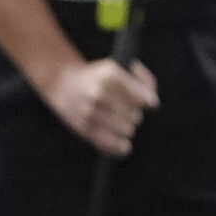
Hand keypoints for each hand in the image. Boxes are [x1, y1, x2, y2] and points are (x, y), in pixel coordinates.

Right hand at [42, 53, 160, 155]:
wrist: (62, 82)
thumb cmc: (97, 76)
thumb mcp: (117, 66)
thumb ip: (142, 79)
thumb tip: (153, 103)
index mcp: (110, 75)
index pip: (141, 97)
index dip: (148, 102)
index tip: (150, 104)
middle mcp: (100, 93)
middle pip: (135, 115)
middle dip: (136, 114)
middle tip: (129, 112)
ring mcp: (90, 112)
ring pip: (126, 130)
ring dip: (128, 129)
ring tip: (123, 123)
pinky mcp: (84, 128)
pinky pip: (109, 144)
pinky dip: (120, 148)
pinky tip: (125, 146)